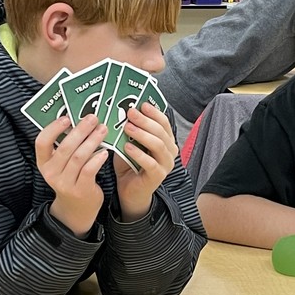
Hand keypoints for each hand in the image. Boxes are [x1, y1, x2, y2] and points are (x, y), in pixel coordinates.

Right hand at [36, 113, 108, 236]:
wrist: (77, 209)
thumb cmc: (71, 179)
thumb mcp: (62, 165)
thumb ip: (66, 147)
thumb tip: (81, 121)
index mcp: (44, 163)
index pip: (41, 142)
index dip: (53, 128)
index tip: (67, 117)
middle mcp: (51, 173)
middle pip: (65, 147)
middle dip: (80, 130)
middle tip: (93, 118)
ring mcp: (65, 183)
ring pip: (78, 157)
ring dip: (92, 140)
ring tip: (102, 129)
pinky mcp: (80, 190)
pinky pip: (89, 170)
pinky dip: (97, 158)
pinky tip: (105, 151)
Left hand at [114, 103, 177, 221]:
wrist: (130, 190)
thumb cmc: (130, 164)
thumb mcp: (130, 143)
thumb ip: (131, 130)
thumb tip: (123, 111)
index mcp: (166, 141)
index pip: (164, 123)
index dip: (154, 112)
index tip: (141, 104)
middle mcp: (170, 151)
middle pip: (161, 132)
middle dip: (145, 120)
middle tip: (130, 112)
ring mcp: (166, 164)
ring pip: (158, 145)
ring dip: (142, 134)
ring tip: (127, 127)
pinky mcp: (158, 176)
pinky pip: (150, 162)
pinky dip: (138, 153)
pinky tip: (127, 146)